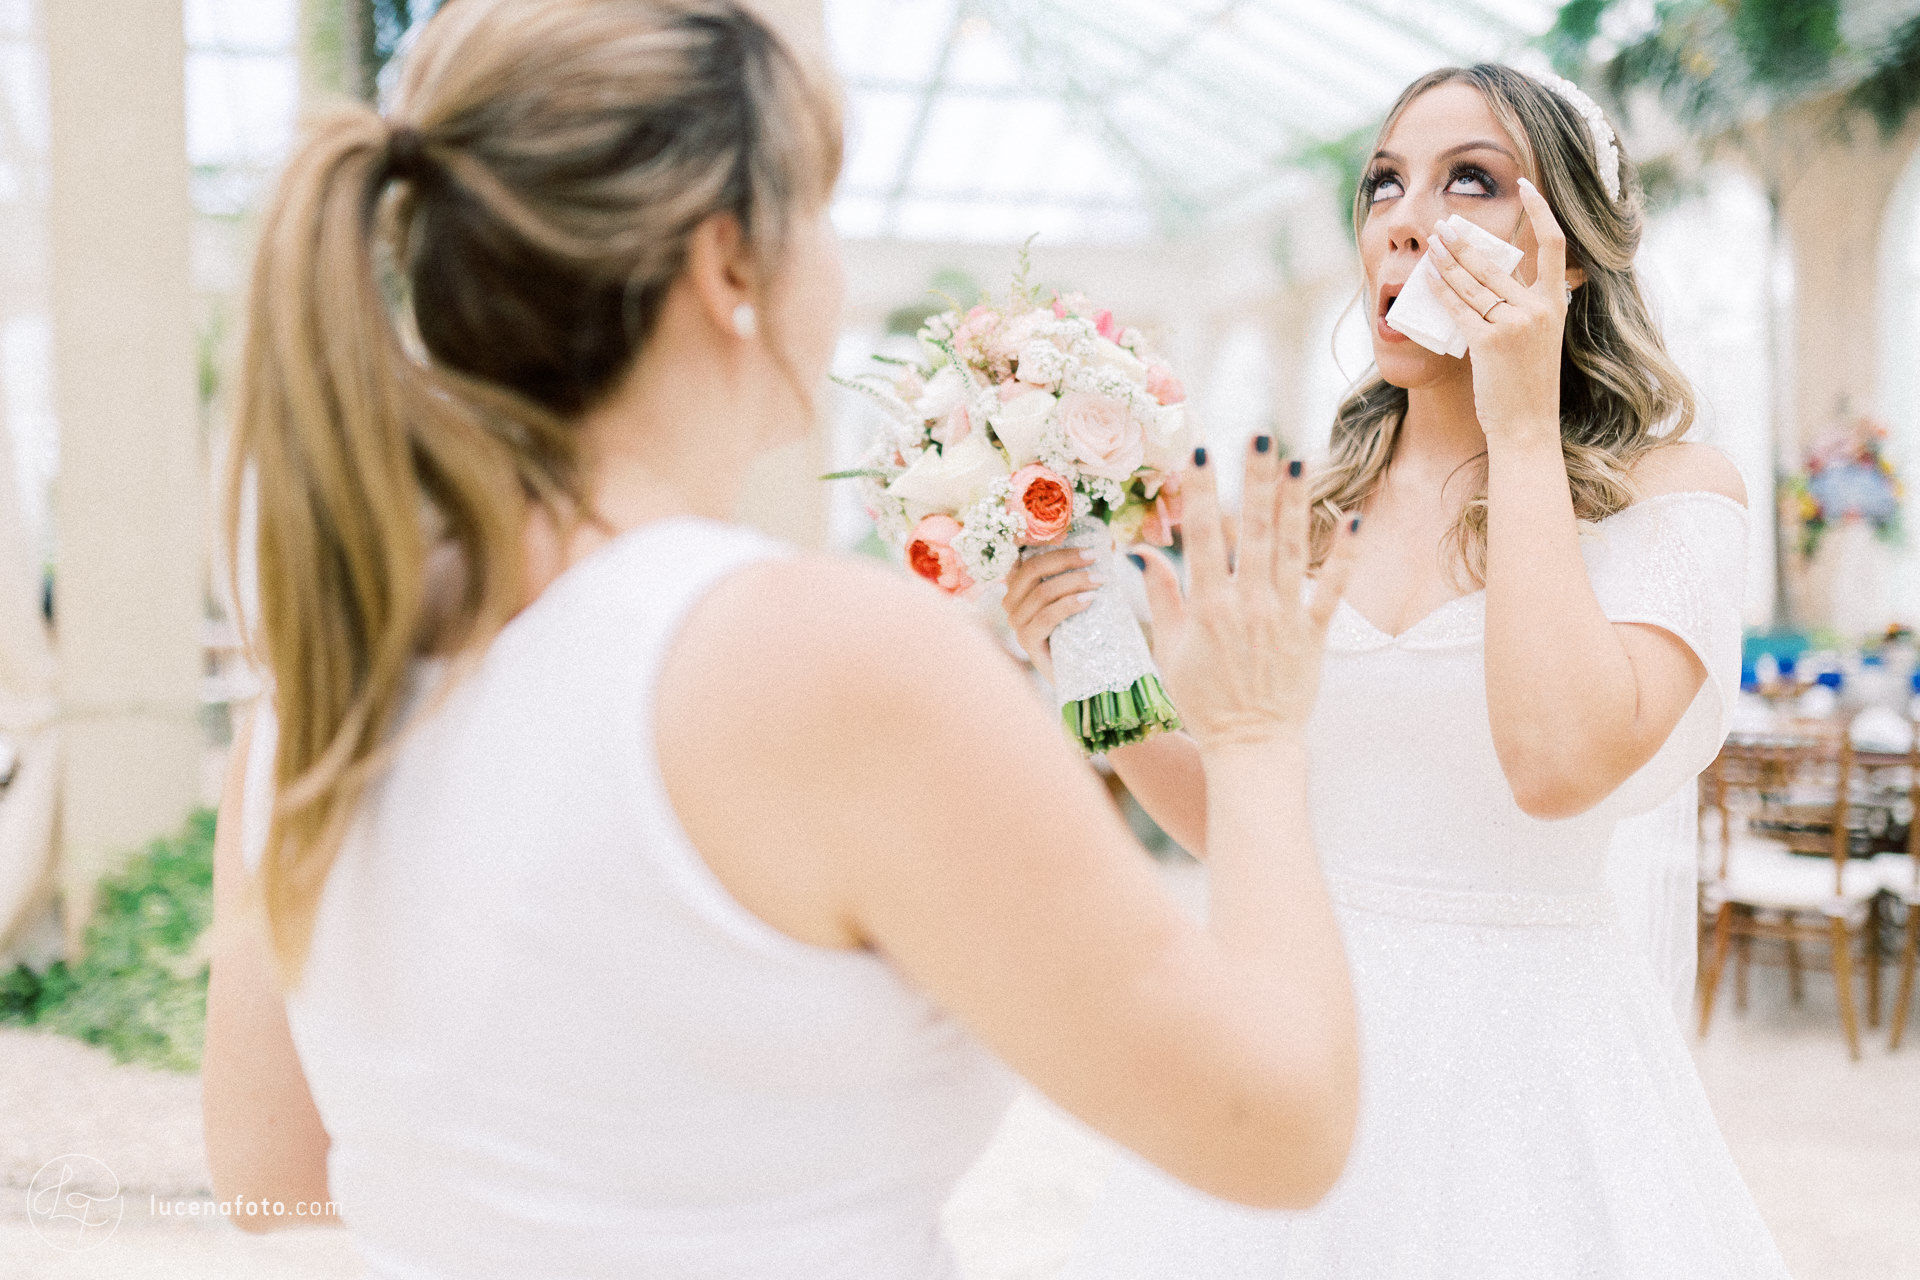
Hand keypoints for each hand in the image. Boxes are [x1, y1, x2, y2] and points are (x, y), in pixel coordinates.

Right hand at [1000, 545, 1099, 682]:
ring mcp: (1017, 623)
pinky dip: (1068, 605)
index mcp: (1019, 586)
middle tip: (1095, 557)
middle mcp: (1012, 602)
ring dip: (1074, 581)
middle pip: (1032, 569)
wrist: (1079, 673)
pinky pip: (1046, 617)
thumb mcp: (1079, 594)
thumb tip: (1111, 544)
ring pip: (1042, 592)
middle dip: (1065, 559)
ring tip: (1100, 580)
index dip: (1050, 545)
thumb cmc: (1080, 630)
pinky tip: (1089, 600)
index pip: (1026, 556)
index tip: (1081, 541)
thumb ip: (1085, 570)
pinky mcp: (1027, 642)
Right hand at [1137, 440, 1359, 754]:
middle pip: (1252, 530)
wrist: (1250, 747)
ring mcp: (1283, 619)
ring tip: (1298, 460)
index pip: (1201, 537)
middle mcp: (1247, 606)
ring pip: (1291, 549)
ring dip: (1295, 502)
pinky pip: (1332, 589)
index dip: (1200, 492)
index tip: (1199, 452)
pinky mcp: (1314, 635)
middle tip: (1260, 434)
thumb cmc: (1203, 702)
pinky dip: (1345, 554)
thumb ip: (1162, 598)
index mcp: (1207, 608)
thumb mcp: (1169, 652)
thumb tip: (1141, 554)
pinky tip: (1353, 516)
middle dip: (1255, 479)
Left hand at [1426, 178, 1567, 449]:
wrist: (1527, 427)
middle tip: (1443, 225)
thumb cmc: (1528, 386)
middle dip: (1464, 242)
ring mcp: (1515, 324)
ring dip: (1446, 260)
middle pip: (1495, 263)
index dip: (1539, 210)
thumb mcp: (1541, 339)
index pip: (1554, 244)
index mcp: (1557, 303)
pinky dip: (1440, 290)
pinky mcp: (1490, 342)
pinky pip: (1459, 308)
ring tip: (1430, 244)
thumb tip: (1500, 281)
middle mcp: (1539, 308)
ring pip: (1472, 282)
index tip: (1524, 184)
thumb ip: (1528, 307)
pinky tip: (1427, 278)